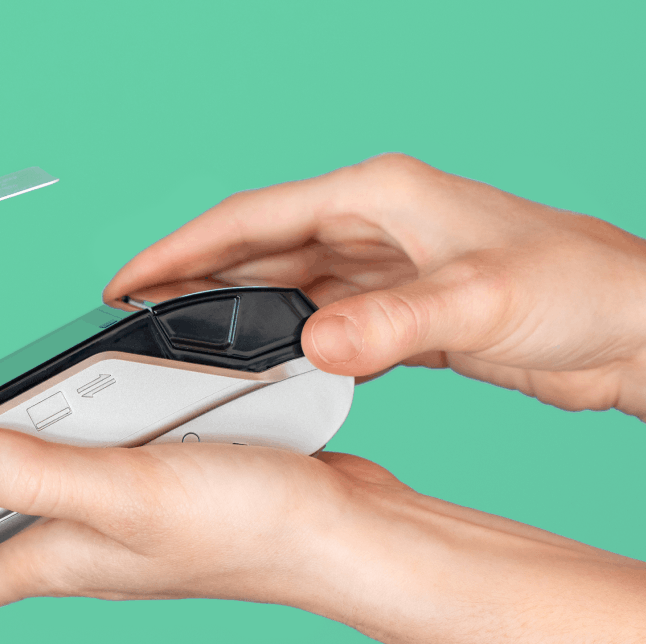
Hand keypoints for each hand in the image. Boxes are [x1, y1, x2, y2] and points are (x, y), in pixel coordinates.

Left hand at [0, 429, 645, 643]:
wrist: (346, 530)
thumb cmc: (250, 524)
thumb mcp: (128, 492)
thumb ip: (35, 476)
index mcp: (64, 558)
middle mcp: (84, 546)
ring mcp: (121, 521)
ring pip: (38, 503)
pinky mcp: (157, 492)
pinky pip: (89, 472)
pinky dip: (63, 445)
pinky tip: (72, 412)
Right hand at [103, 154, 645, 418]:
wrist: (637, 330)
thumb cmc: (582, 289)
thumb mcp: (483, 301)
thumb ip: (392, 325)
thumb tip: (313, 345)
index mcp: (378, 197)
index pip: (253, 217)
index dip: (182, 248)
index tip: (129, 278)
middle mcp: (374, 225)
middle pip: (257, 250)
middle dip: (192, 280)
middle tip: (134, 319)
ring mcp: (384, 268)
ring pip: (283, 287)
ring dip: (232, 313)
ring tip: (178, 346)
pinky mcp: (400, 311)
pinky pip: (318, 321)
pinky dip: (281, 342)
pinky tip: (257, 367)